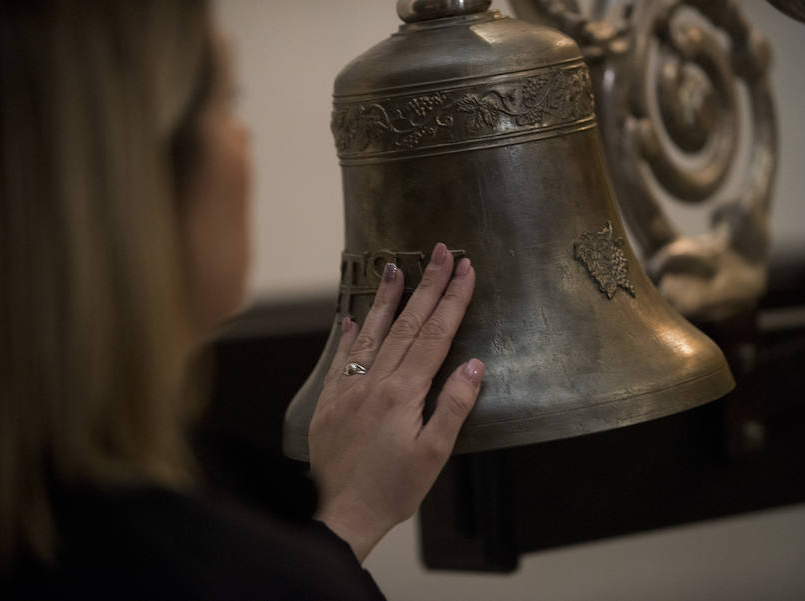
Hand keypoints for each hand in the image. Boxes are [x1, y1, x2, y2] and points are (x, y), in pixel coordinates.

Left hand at [309, 243, 484, 562]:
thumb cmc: (394, 489)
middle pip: (407, 324)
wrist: (341, 514)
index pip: (435, 335)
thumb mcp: (435, 454)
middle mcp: (374, 382)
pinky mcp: (330, 401)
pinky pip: (342, 357)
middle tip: (441, 250)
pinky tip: (353, 314)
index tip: (465, 268)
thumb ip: (454, 406)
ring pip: (372, 333)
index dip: (452, 300)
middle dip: (428, 285)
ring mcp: (349, 388)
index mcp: (403, 393)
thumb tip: (474, 365)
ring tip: (396, 265)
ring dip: (388, 299)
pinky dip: (349, 333)